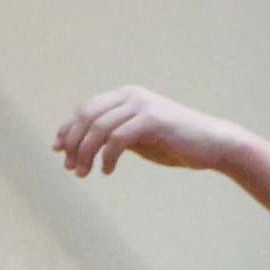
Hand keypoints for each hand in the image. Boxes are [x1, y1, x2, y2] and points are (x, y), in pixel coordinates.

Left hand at [54, 85, 240, 177]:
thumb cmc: (174, 143)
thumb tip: (77, 147)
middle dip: (73, 143)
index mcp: (125, 96)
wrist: (211, 144)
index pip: (85, 109)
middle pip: (86, 117)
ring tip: (84, 173)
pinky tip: (108, 171)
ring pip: (98, 129)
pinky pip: (117, 140)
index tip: (58, 151)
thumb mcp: (136, 138)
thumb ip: (111, 137)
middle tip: (71, 168)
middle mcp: (131, 96)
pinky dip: (107, 158)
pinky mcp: (152, 120)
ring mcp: (142, 106)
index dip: (67, 130)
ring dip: (85, 154)